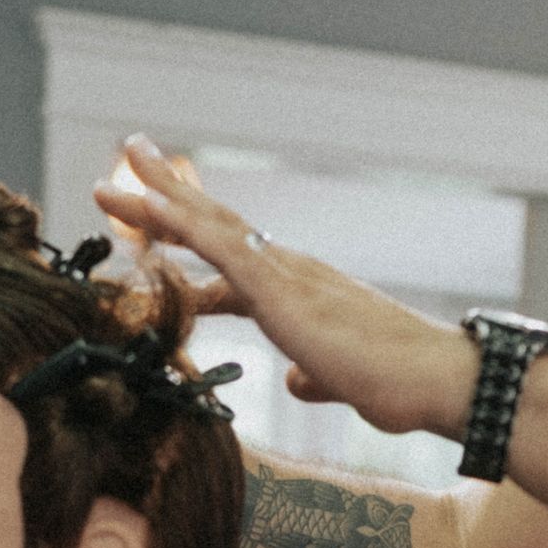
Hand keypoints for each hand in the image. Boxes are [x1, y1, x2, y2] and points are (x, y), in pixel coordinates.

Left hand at [94, 136, 474, 438]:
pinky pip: (217, 250)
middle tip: (127, 164)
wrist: (436, 380)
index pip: (235, 257)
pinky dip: (179, 227)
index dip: (192, 238)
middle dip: (167, 197)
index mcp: (300, 291)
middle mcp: (290, 270)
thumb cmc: (401, 383)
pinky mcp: (280, 291)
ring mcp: (284, 275)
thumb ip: (316, 378)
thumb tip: (298, 381)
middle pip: (216, 224)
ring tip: (110, 184)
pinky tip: (145, 214)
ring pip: (207, 227)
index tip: (156, 226)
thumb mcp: (341, 381)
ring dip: (156, 203)